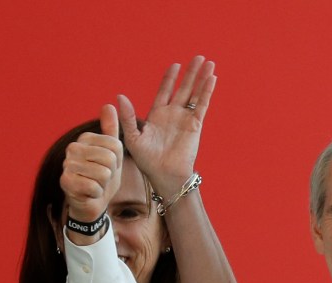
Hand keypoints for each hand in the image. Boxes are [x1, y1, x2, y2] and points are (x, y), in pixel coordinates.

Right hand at [60, 104, 121, 223]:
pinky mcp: (65, 182)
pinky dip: (96, 193)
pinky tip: (89, 193)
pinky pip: (94, 187)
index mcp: (85, 139)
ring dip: (104, 184)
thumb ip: (111, 131)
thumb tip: (109, 105)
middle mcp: (73, 148)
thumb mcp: (112, 153)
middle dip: (111, 172)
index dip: (118, 161)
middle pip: (110, 158)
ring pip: (103, 173)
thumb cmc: (103, 177)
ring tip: (95, 184)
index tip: (109, 166)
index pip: (116, 145)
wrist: (92, 202)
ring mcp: (67, 164)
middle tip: (102, 177)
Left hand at [118, 55, 216, 195]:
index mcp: (158, 115)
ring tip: (209, 63)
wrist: (165, 174)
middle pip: (184, 88)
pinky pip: (202, 104)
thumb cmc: (147, 160)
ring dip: (201, 78)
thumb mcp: (133, 137)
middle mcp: (173, 114)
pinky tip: (212, 79)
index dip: (170, 78)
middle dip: (191, 73)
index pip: (165, 91)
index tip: (175, 65)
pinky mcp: (195, 124)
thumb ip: (128, 117)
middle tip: (198, 58)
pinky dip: (207, 91)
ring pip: (195, 93)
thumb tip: (119, 96)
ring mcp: (185, 118)